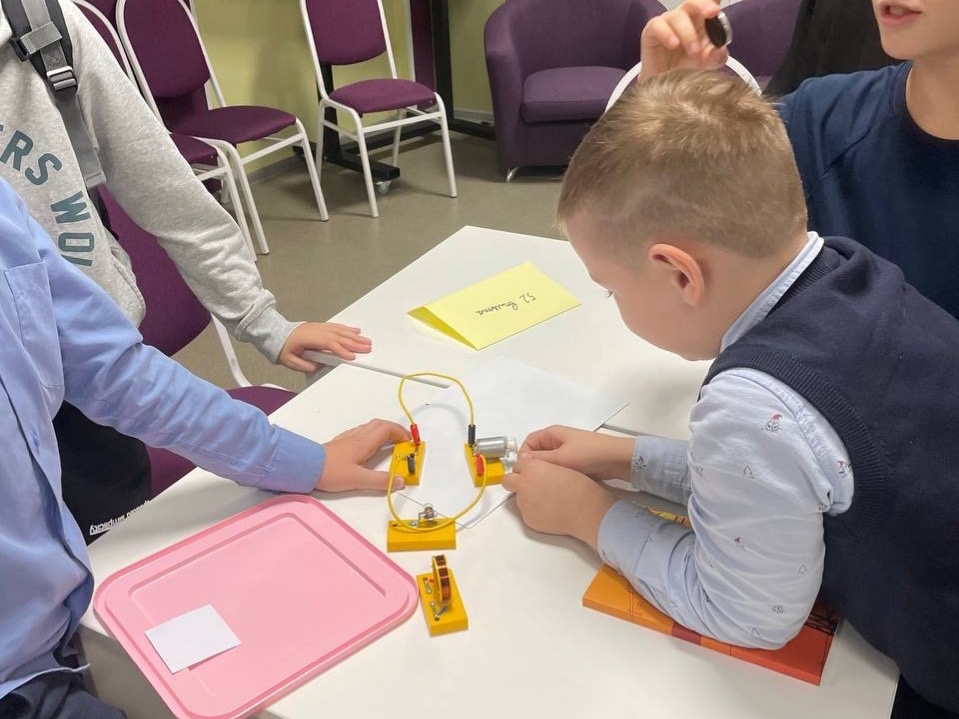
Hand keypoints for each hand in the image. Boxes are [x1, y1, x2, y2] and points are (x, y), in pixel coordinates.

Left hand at [279, 322, 372, 372]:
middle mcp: (316, 330)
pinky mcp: (321, 326)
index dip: (341, 349)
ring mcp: (319, 327)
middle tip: (367, 348)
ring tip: (366, 341)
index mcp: (307, 338)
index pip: (328, 343)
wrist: (276, 334)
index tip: (351, 356)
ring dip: (355, 336)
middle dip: (354, 342)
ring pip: (340, 330)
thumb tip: (317, 366)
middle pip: (338, 336)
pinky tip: (356, 331)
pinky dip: (348, 329)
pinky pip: (337, 326)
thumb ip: (303, 365)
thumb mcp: (289, 361)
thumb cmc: (282, 348)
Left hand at [316, 419, 409, 491]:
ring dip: (384, 432)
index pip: (388, 429)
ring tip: (390, 444)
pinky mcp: (341, 443)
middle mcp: (357, 436)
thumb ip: (381, 481)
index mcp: (364, 442)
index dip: (402, 434)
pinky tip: (369, 447)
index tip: (410, 444)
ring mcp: (348, 438)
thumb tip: (402, 481)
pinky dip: (372, 436)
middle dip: (395, 430)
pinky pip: (361, 433)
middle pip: (380, 425)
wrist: (305, 467)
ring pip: (370, 427)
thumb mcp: (358, 480)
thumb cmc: (330, 472)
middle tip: (403, 442)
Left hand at [502, 457, 616, 548]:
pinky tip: (550, 512)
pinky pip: (527, 513)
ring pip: (518, 498)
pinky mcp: (528, 519)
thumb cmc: (580, 488)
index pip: (518, 464)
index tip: (531, 473)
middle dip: (515, 482)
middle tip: (529, 486)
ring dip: (527, 498)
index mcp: (532, 467)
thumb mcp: (561, 467)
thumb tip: (538, 471)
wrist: (586, 511)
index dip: (525, 469)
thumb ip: (543, 467)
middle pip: (507, 481)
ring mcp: (524, 503)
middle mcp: (524, 484)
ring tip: (548, 501)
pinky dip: (535, 512)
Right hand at [521, 425, 633, 480]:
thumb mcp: (561, 457)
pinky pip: (558, 467)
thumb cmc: (587, 454)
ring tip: (544, 484)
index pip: (528, 442)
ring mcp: (566, 451)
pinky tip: (556, 485)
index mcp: (552, 433)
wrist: (616, 459)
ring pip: (548, 462)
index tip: (524, 472)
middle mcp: (557, 440)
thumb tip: (519, 461)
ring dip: (546, 471)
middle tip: (533, 481)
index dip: (523, 456)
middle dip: (534, 465)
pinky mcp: (574, 461)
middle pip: (537, 452)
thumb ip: (539, 459)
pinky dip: (556, 474)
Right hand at [640, 0, 728, 81]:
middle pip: (692, 1)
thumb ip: (717, 56)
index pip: (709, 2)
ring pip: (677, 16)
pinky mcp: (651, 31)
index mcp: (701, 19)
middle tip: (713, 13)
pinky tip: (674, 44)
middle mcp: (684, 16)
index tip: (719, 7)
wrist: (665, 83)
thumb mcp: (708, 63)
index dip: (712, 1)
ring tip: (694, 52)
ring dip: (688, 33)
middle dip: (704, 5)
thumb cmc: (686, 66)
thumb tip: (720, 49)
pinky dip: (667, 34)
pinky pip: (658, 25)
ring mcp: (667, 21)